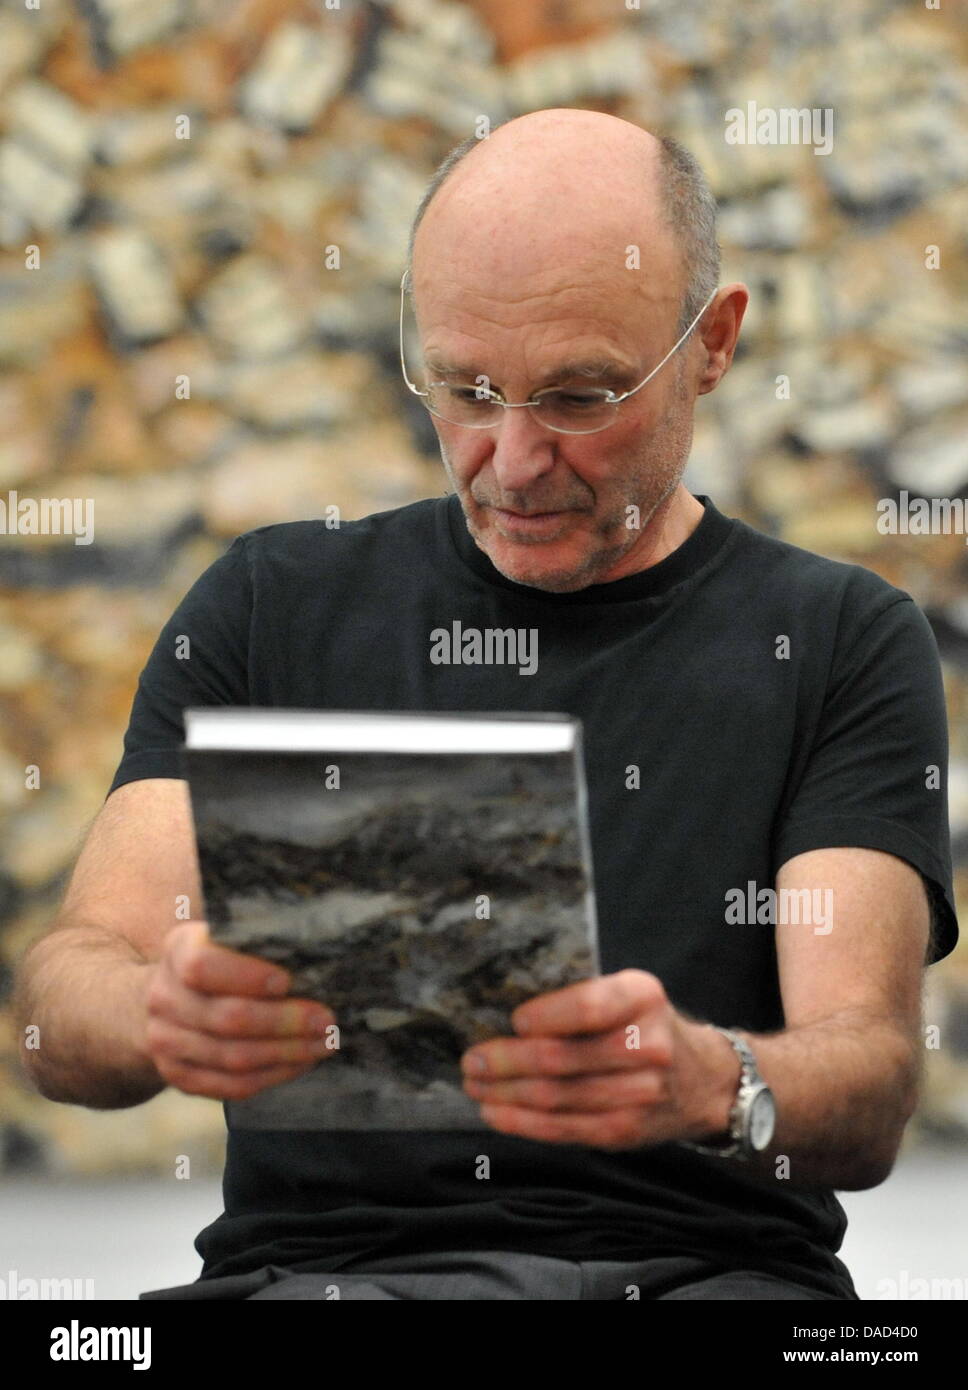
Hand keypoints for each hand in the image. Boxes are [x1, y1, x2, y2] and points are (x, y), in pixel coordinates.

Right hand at [143, 919, 337, 1099]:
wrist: (172, 998)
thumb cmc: (221, 960)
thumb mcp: (230, 939)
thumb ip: (260, 944)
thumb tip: (318, 956)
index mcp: (178, 951)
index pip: (202, 965)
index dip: (247, 976)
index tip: (287, 981)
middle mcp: (163, 997)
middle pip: (226, 1018)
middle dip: (284, 1021)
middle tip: (325, 1020)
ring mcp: (165, 1041)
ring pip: (232, 1057)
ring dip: (286, 1053)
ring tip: (323, 1043)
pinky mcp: (179, 1076)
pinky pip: (231, 1085)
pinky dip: (273, 1075)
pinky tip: (300, 1062)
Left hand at [460, 968, 738, 1149]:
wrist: (702, 1080)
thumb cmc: (645, 1025)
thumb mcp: (627, 993)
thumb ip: (581, 998)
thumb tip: (505, 1016)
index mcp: (643, 997)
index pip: (588, 1008)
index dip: (545, 1017)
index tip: (513, 1021)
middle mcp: (647, 1046)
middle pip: (563, 1059)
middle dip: (507, 1061)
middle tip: (472, 1059)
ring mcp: (639, 1095)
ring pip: (557, 1098)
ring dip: (506, 1094)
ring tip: (475, 1085)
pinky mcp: (624, 1132)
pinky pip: (563, 1129)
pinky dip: (522, 1122)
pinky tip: (495, 1112)